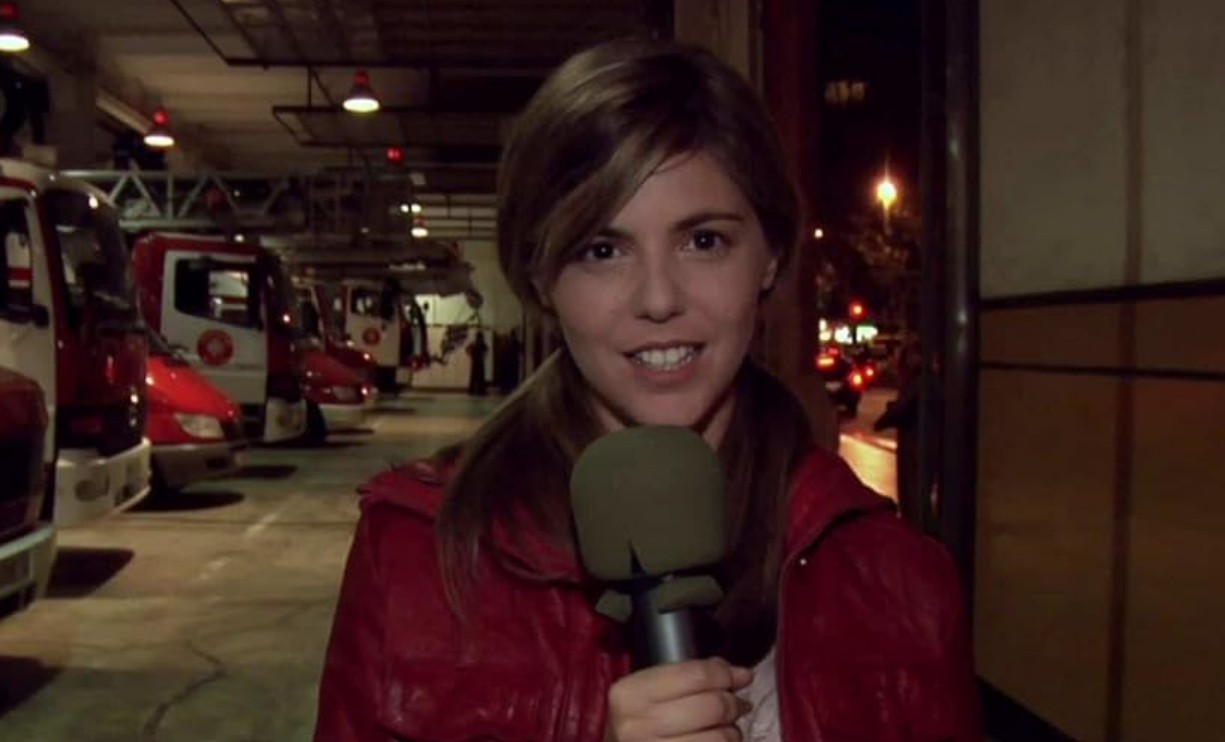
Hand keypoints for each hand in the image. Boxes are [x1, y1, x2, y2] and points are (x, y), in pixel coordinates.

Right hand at [604, 657, 752, 740]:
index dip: (725, 674)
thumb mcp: (649, 691)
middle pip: (711, 706)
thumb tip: (741, 674)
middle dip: (733, 703)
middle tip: (738, 704)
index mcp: (631, 694)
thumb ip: (691, 675)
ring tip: (728, 728)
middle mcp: (638, 726)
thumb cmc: (638, 721)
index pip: (695, 675)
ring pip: (719, 738)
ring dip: (733, 732)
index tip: (740, 675)